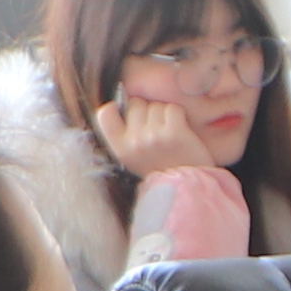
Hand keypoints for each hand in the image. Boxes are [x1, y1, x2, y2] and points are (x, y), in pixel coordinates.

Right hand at [94, 93, 230, 175]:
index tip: (127, 112)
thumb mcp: (133, 158)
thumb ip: (125, 135)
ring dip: (165, 114)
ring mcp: (153, 136)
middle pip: (136, 104)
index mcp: (120, 148)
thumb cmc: (161, 168)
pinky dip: (179, 115)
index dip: (114, 108)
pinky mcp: (174, 132)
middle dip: (148, 110)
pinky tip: (181, 129)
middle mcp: (134, 141)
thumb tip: (121, 104)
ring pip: (156, 105)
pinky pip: (173, 109)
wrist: (187, 186)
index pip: (104, 115)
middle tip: (157, 127)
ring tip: (170, 132)